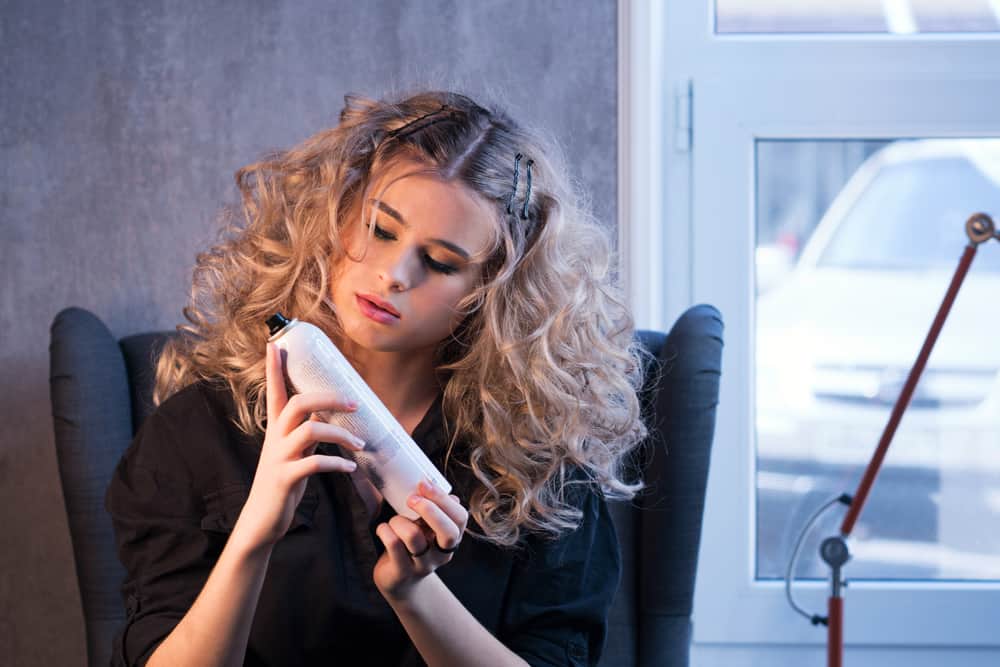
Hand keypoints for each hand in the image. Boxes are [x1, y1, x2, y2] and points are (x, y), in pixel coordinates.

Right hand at [234, 342, 365, 550]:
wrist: (262, 520)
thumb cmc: (283, 481)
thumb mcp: (293, 451)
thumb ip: (305, 430)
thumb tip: (325, 411)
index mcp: (277, 429)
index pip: (274, 392)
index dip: (274, 369)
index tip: (275, 344)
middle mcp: (276, 439)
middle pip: (298, 403)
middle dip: (329, 398)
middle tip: (355, 402)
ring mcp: (279, 458)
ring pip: (310, 431)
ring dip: (341, 435)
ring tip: (361, 444)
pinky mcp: (285, 479)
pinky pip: (313, 463)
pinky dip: (336, 464)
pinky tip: (349, 467)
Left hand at [373, 480, 468, 601]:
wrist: (399, 581)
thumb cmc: (412, 545)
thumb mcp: (424, 526)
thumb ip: (431, 508)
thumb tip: (432, 481)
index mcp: (451, 538)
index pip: (460, 518)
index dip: (444, 499)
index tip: (424, 484)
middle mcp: (441, 553)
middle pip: (448, 532)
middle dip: (429, 509)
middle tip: (412, 499)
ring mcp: (423, 565)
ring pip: (413, 536)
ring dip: (398, 521)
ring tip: (393, 522)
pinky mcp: (402, 572)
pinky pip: (393, 545)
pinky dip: (385, 530)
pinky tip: (383, 530)